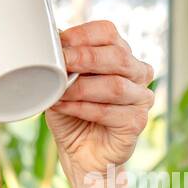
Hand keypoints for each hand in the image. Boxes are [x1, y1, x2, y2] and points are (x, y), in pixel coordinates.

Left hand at [49, 20, 155, 176]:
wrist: (80, 155)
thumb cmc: (73, 116)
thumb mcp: (62, 84)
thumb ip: (61, 63)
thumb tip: (47, 40)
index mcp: (120, 55)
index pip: (108, 33)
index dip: (83, 35)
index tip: (58, 43)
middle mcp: (137, 73)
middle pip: (118, 56)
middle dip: (85, 58)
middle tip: (61, 63)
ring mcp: (141, 98)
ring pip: (115, 86)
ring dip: (82, 87)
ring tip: (59, 92)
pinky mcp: (137, 122)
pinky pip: (110, 112)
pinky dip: (84, 109)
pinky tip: (65, 108)